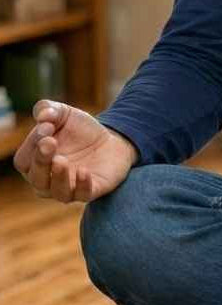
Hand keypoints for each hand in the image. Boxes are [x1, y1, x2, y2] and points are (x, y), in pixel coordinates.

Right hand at [13, 99, 136, 202]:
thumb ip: (49, 109)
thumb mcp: (64, 114)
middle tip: (50, 142)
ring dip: (58, 177)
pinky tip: (83, 171)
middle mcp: (48, 180)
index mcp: (36, 162)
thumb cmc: (81, 130)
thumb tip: (43, 115)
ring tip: (61, 161)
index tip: (48, 126)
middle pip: (36, 178)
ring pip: (57, 192)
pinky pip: (83, 195)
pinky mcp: (91, 190)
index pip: (24, 160)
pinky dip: (82, 185)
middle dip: (41, 161)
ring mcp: (69, 187)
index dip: (32, 144)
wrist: (112, 140)